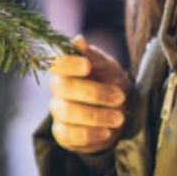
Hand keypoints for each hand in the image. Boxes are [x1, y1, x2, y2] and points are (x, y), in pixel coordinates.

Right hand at [48, 36, 130, 153]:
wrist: (120, 113)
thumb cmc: (111, 84)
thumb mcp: (109, 68)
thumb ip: (94, 56)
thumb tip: (78, 40)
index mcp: (67, 69)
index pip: (57, 63)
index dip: (69, 64)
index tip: (88, 66)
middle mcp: (58, 90)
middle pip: (63, 88)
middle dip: (94, 93)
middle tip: (120, 97)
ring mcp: (58, 112)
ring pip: (67, 112)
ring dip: (96, 115)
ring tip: (119, 118)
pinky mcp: (63, 134)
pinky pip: (68, 135)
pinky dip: (89, 134)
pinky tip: (107, 132)